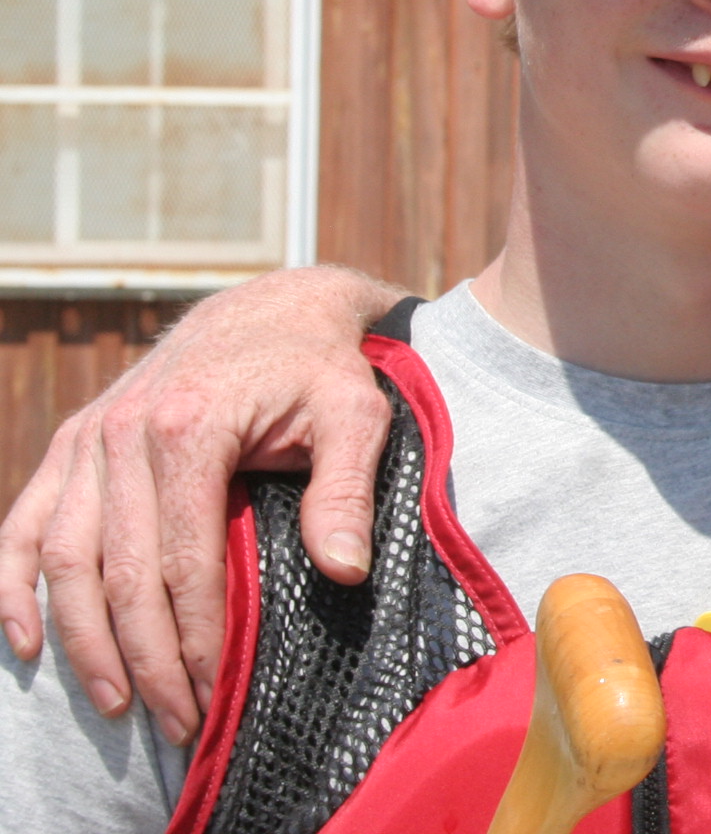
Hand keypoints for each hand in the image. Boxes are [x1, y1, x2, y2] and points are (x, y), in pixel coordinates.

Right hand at [0, 265, 404, 743]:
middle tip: (176, 720)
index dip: (197, 637)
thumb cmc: (322, 367)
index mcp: (190, 426)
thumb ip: (347, 491)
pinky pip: (24, 524)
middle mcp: (123, 432)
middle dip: (146, 658)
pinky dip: (13, 588)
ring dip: (83, 641)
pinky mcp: (73, 442)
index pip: (183, 561)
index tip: (215, 693)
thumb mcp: (356, 414)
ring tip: (117, 702)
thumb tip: (346, 571)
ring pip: (63, 560)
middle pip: (120, 573)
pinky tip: (28, 642)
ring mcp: (90, 436)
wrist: (272, 309)